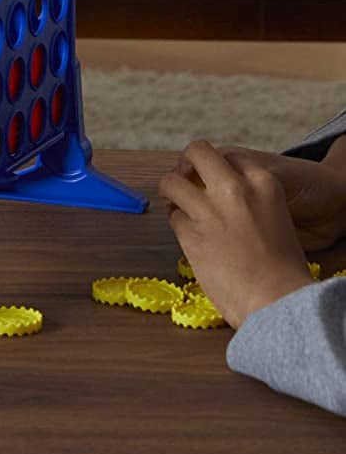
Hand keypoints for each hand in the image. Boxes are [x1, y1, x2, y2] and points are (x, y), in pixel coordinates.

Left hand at [158, 140, 314, 327]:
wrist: (278, 302)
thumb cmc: (282, 270)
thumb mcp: (276, 220)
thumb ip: (249, 202)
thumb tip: (220, 197)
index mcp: (264, 184)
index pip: (229, 156)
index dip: (217, 168)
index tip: (210, 179)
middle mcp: (235, 190)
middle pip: (197, 151)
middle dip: (185, 163)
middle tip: (184, 179)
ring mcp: (209, 209)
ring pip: (171, 181)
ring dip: (170, 192)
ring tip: (177, 205)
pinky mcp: (189, 231)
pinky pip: (173, 217)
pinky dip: (178, 224)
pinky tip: (189, 236)